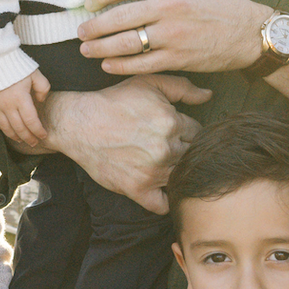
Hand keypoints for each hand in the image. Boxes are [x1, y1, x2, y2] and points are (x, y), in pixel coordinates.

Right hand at [0, 73, 51, 150]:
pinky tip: (4, 129)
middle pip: (19, 128)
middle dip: (28, 138)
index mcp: (21, 98)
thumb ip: (43, 88)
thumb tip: (41, 100)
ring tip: (21, 140)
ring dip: (14, 136)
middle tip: (34, 142)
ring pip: (5, 128)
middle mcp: (7, 105)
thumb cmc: (15, 64)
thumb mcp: (35, 73)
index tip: (43, 135)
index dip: (38, 131)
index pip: (31, 121)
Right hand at [38, 75, 211, 213]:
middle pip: (191, 155)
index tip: (177, 132)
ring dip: (175, 171)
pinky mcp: (138, 190)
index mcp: (171, 123)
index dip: (188, 132)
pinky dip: (165, 199)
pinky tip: (161, 188)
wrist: (79, 124)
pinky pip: (163, 205)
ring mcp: (153, 172)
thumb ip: (182, 87)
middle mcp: (165, 149)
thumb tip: (209, 96)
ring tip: (160, 162)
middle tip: (166, 146)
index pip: (198, 133)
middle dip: (183, 150)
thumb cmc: (113, 101)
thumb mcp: (148, 83)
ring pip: (180, 177)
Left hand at [78, 0, 265, 74]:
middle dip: (94, 27)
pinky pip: (141, 64)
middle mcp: (169, 6)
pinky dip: (120, 65)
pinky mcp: (177, 58)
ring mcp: (172, 35)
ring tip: (86, 49)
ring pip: (126, 43)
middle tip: (80, 31)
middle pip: (119, 18)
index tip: (89, 4)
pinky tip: (107, 64)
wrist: (246, 31)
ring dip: (100, 47)